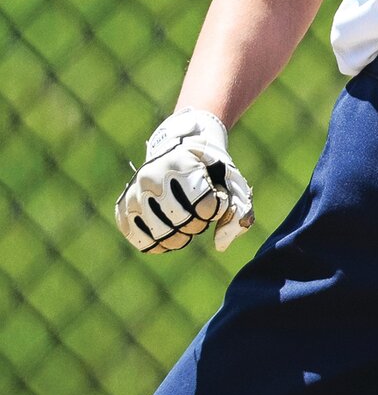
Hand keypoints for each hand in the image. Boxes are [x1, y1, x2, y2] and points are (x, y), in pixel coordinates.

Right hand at [115, 109, 253, 254]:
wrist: (177, 148)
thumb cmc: (207, 169)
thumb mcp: (229, 178)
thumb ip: (236, 209)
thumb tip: (220, 245)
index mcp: (180, 164)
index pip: (205, 206)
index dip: (216, 209)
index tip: (214, 198)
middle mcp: (151, 177)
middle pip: (181, 221)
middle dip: (197, 224)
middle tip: (199, 214)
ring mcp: (134, 192)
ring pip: (161, 234)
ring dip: (180, 237)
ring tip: (185, 222)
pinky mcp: (123, 207)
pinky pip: (141, 240)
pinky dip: (160, 243)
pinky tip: (169, 231)